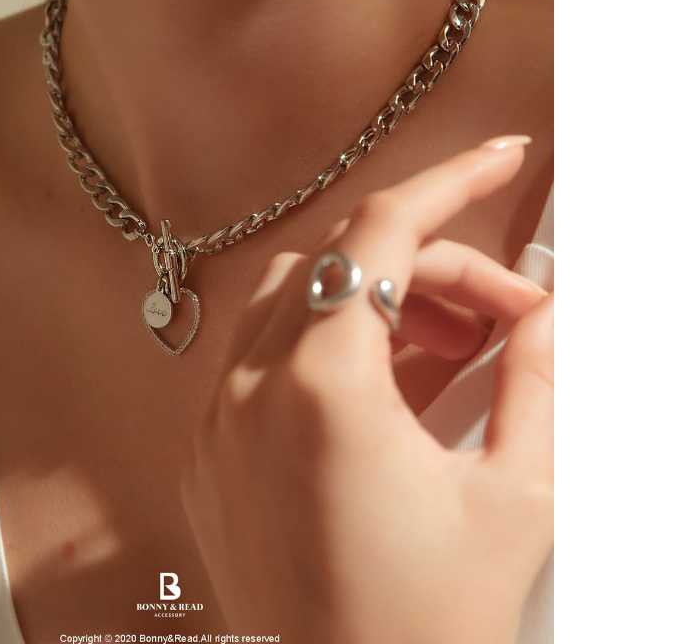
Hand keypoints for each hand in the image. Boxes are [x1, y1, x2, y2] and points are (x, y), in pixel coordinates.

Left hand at [179, 136, 553, 643]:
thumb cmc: (427, 633)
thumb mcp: (515, 502)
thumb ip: (536, 384)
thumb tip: (547, 313)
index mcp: (321, 386)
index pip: (381, 233)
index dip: (451, 183)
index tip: (501, 159)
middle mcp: (248, 389)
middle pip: (338, 261)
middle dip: (431, 266)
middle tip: (506, 312)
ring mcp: (217, 422)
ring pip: (291, 298)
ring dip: (373, 297)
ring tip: (453, 345)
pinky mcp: (208, 456)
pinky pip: (262, 357)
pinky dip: (327, 342)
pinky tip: (391, 383)